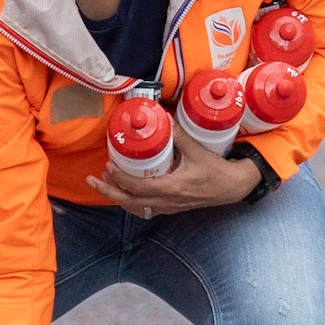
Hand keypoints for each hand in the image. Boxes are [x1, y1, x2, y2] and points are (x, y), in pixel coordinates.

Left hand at [87, 120, 259, 215]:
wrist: (231, 188)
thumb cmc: (216, 170)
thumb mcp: (197, 150)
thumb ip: (179, 135)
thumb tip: (163, 116)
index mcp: (172, 188)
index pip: (138, 188)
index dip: (120, 178)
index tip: (108, 165)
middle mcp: (167, 201)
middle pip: (130, 202)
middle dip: (109, 192)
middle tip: (93, 179)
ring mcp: (168, 207)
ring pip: (136, 208)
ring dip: (118, 197)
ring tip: (105, 183)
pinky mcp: (170, 208)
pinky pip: (145, 209)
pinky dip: (131, 202)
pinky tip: (124, 192)